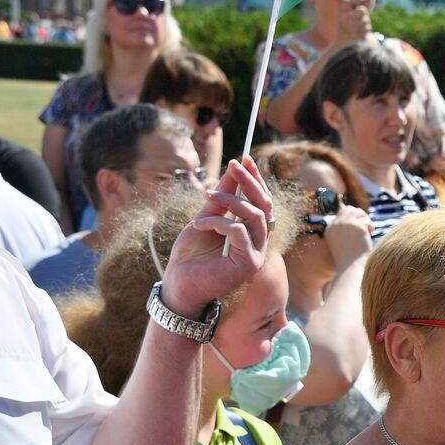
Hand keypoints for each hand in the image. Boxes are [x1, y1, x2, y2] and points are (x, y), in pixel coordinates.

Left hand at [161, 157, 272, 316]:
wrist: (178, 285)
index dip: (256, 179)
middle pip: (265, 206)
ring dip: (231, 200)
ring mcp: (256, 254)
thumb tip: (233, 170)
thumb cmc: (190, 256)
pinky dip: (218, 223)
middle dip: (250, 182)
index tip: (244, 158)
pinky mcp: (249, 264)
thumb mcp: (204, 218)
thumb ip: (220, 198)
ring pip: (255, 216)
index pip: (262, 201)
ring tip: (207, 196)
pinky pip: (239, 232)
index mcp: (250, 232)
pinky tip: (198, 225)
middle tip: (234, 165)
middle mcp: (258, 242)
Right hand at [323, 204, 373, 266]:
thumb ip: (344, 231)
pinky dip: (370, 226)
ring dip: (365, 219)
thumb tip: (355, 216)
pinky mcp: (357, 225)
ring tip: (368, 230)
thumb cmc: (348, 259)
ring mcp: (346, 223)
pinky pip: (366, 220)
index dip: (352, 218)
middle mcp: (336, 224)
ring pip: (358, 211)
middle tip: (364, 227)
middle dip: (359, 216)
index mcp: (329, 229)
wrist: (351, 267)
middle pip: (350, 209)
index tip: (358, 228)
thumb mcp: (341, 243)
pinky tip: (369, 234)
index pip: (341, 213)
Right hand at [332, 0, 371, 45]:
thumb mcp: (347, 13)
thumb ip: (355, 5)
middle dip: (365, 13)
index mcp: (341, 10)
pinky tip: (359, 33)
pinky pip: (367, 29)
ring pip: (366, 20)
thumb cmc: (347, 24)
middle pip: (362, 10)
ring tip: (358, 27)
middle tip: (361, 16)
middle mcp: (344, 18)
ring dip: (365, 23)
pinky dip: (365, 31)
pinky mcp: (355, 36)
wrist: (341, 42)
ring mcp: (350, 27)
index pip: (350, 0)